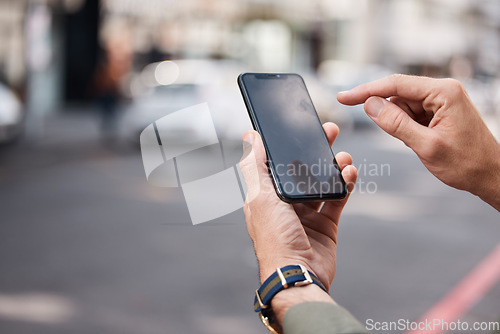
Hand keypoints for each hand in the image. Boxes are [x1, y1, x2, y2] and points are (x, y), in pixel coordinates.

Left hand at [239, 123, 356, 289]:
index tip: (300, 126)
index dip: (288, 144)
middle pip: (301, 170)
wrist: (298, 274)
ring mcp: (306, 214)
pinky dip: (345, 184)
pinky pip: (337, 199)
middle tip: (330, 131)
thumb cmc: (274, 238)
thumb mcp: (261, 197)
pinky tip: (350, 172)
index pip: (276, 163)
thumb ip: (256, 166)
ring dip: (333, 166)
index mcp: (265, 196)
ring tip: (343, 155)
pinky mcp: (325, 224)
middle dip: (315, 149)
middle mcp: (285, 204)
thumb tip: (250, 137)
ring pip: (321, 182)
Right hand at [338, 74, 499, 210]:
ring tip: (419, 144)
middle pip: (397, 95)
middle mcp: (442, 91)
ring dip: (400, 125)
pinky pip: (411, 114)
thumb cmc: (467, 163)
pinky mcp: (438, 111)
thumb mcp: (426, 146)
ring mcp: (440, 101)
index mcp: (443, 92)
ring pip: (402, 106)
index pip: (395, 84)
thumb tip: (370, 105)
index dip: (365, 91)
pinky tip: (420, 141)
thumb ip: (396, 124)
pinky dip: (406, 128)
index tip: (343, 98)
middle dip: (389, 116)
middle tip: (404, 139)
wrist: (490, 175)